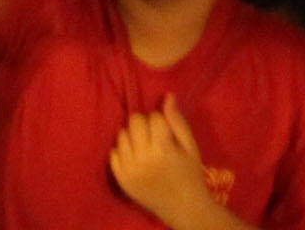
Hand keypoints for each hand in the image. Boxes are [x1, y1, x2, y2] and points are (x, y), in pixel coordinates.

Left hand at [108, 98, 221, 229]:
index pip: (153, 117)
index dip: (161, 121)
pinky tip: (136, 158)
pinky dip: (123, 151)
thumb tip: (167, 96)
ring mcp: (129, 168)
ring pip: (122, 134)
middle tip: (154, 138)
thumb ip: (178, 122)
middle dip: (145, 124)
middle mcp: (143, 157)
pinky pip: (113, 152)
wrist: (183, 208)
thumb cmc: (190, 175)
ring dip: (133, 137)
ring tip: (146, 149)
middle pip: (134, 121)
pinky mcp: (120, 178)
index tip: (166, 132)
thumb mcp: (191, 147)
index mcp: (163, 149)